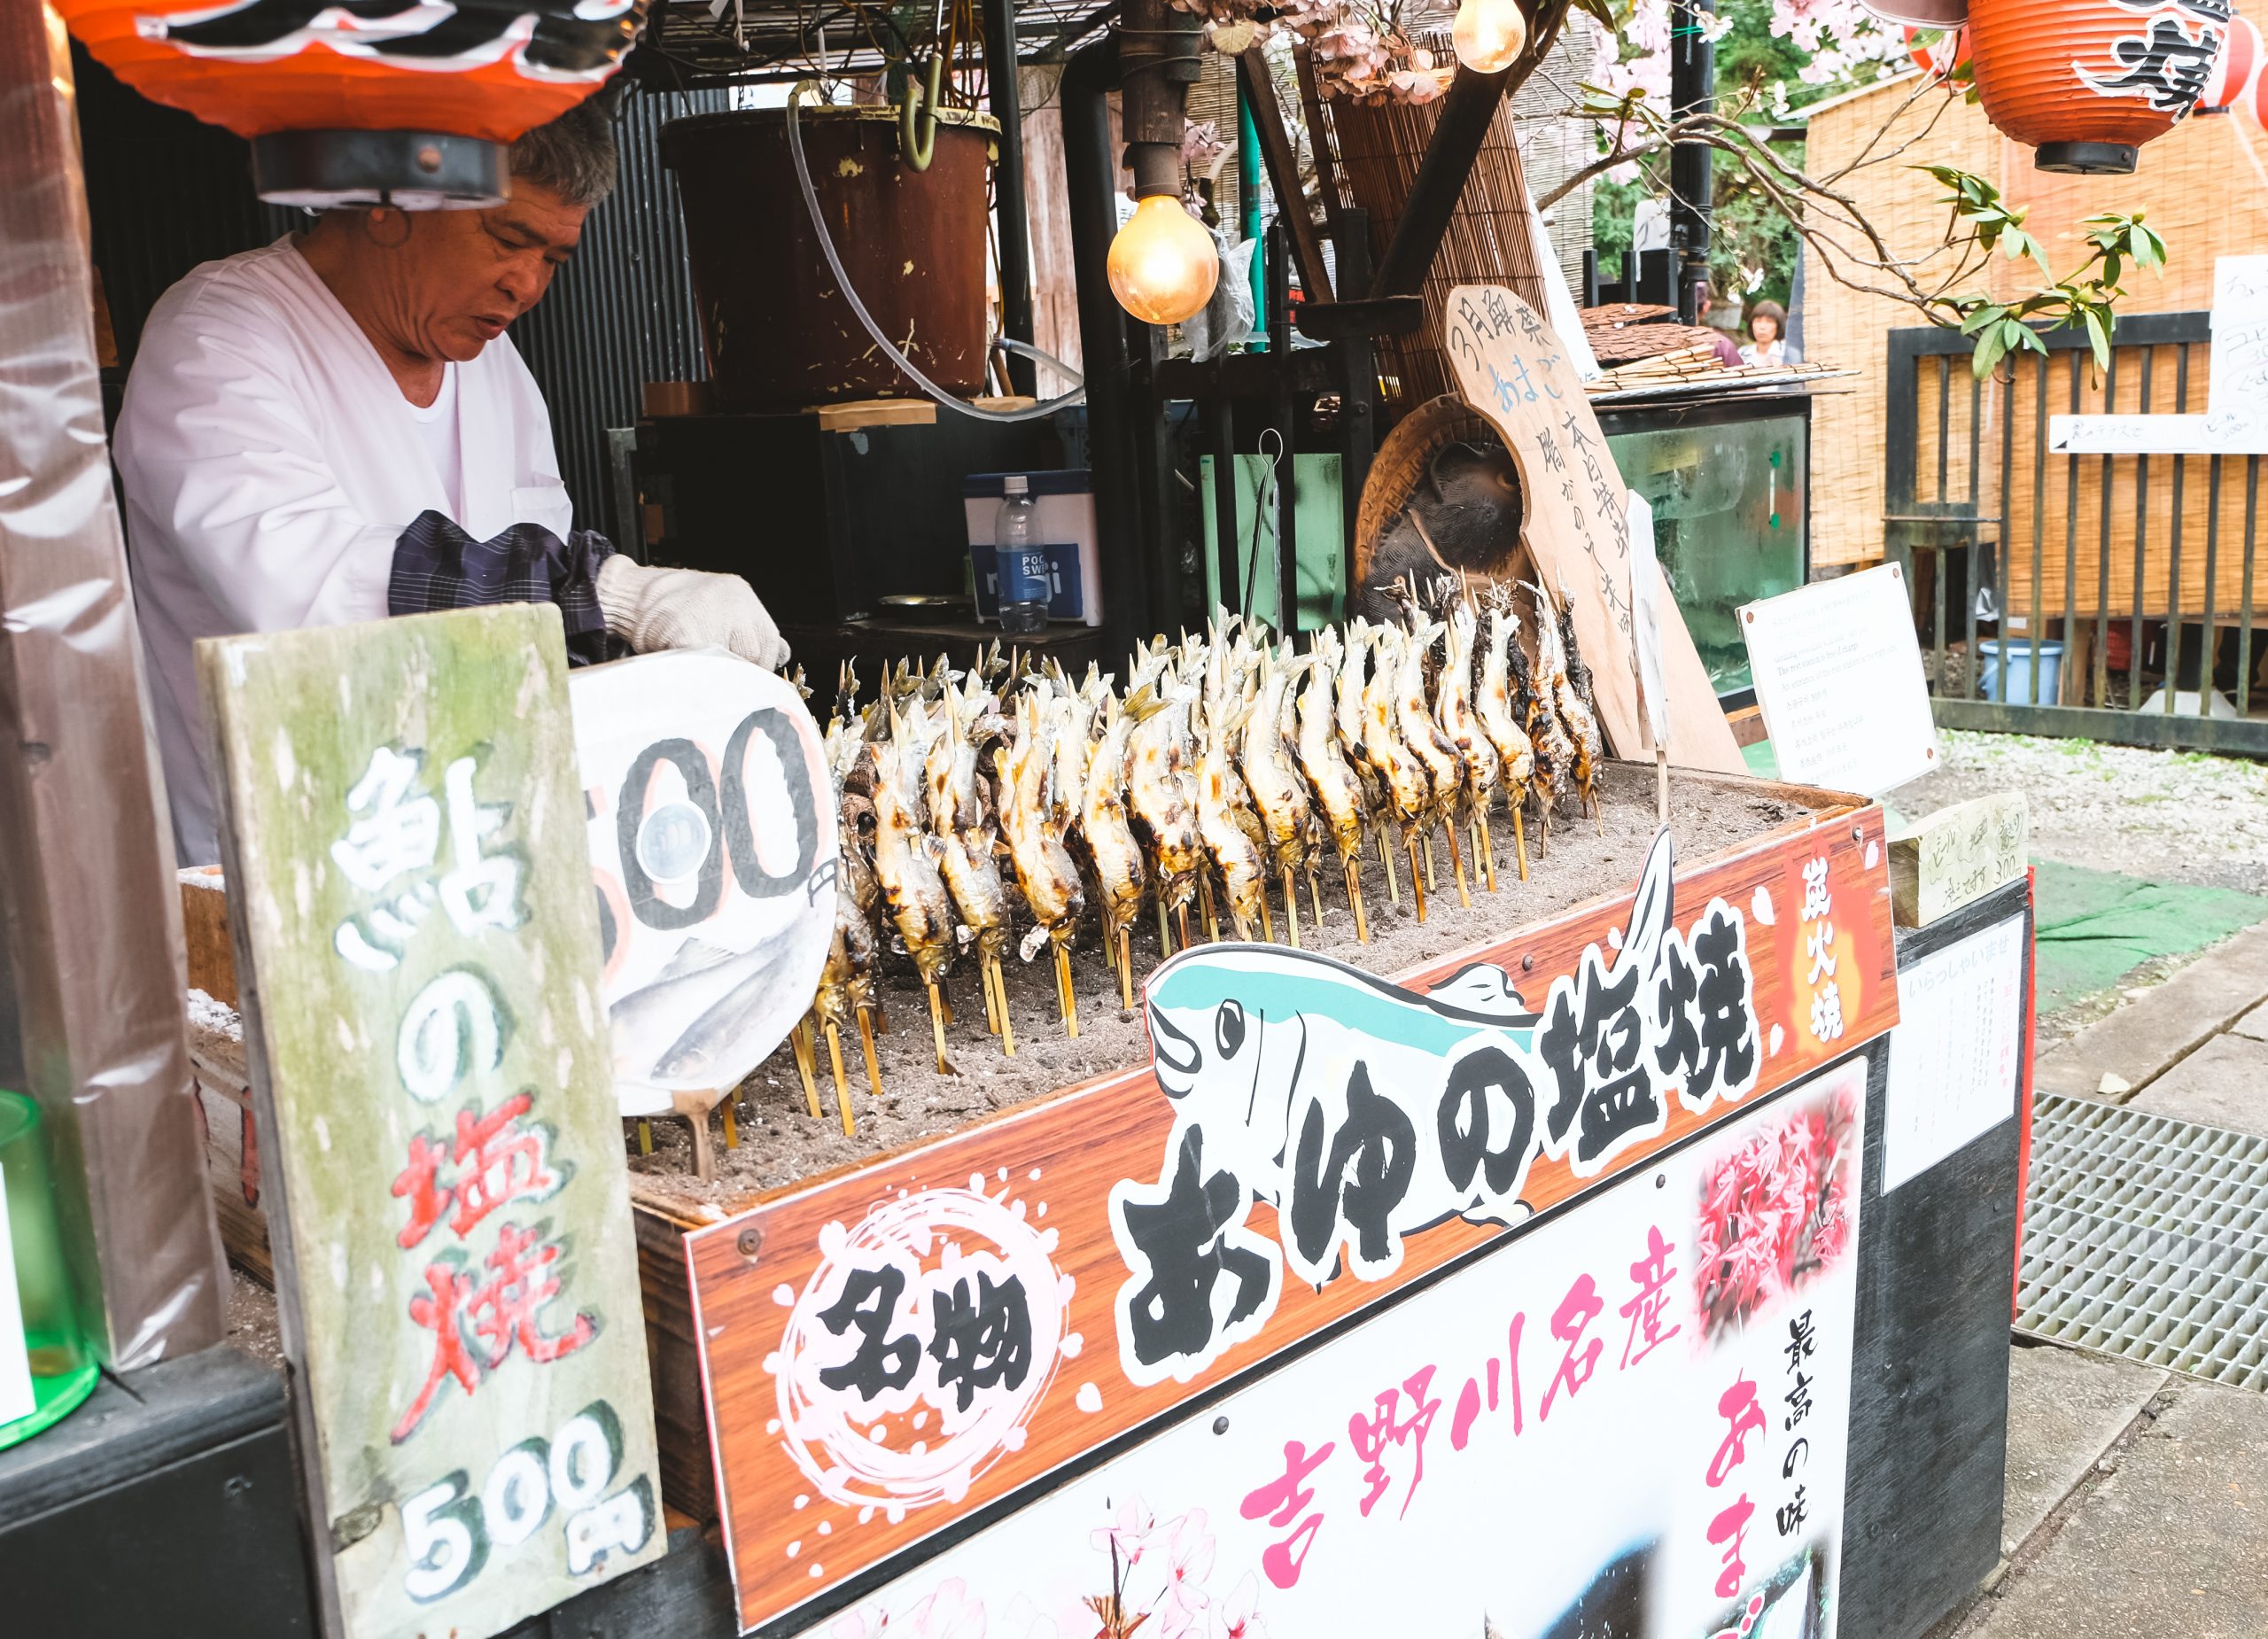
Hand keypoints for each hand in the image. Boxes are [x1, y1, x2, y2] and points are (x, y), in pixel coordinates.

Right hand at [596, 557, 788, 669]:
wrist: (626, 594)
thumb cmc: (672, 608)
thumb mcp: (716, 607)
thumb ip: (747, 630)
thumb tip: (783, 654)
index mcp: (740, 594)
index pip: (769, 642)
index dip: (759, 666)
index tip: (749, 680)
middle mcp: (732, 600)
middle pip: (754, 654)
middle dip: (741, 674)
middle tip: (724, 684)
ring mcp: (710, 617)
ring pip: (731, 664)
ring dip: (720, 678)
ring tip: (703, 681)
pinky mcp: (688, 635)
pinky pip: (703, 669)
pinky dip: (697, 679)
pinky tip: (688, 679)